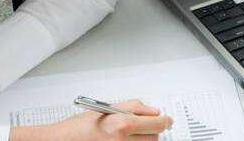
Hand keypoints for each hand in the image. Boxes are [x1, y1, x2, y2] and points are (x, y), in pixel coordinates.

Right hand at [11, 99, 172, 140]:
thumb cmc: (77, 128)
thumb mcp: (107, 109)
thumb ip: (133, 107)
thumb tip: (152, 110)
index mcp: (122, 125)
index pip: (158, 124)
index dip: (165, 120)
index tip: (166, 119)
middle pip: (155, 137)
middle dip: (151, 130)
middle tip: (142, 125)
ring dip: (143, 139)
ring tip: (127, 134)